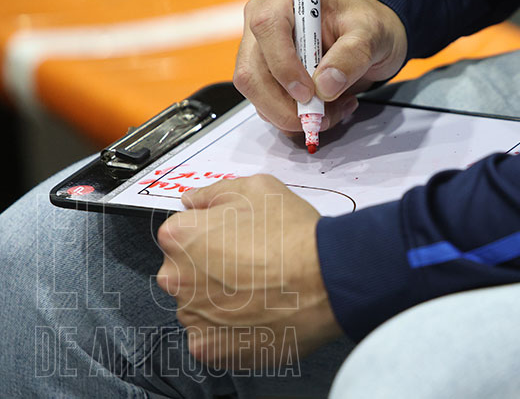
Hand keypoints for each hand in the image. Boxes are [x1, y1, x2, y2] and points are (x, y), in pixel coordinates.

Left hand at [156, 175, 341, 368]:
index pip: (181, 234)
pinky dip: (230, 330)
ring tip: (258, 291)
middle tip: (250, 265)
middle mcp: (176, 279)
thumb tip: (194, 201)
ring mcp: (192, 317)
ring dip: (220, 300)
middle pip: (186, 272)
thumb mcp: (256, 188)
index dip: (212, 234)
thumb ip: (214, 193)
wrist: (325, 280)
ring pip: (199, 305)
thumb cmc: (293, 235)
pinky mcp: (210, 349)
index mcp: (180, 237)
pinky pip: (212, 337)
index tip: (234, 239)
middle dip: (210, 268)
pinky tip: (257, 313)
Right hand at [234, 0, 406, 132]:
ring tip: (332, 111)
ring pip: (255, 92)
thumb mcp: (371, 34)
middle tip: (322, 117)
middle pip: (252, 69)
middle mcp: (263, 17)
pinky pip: (266, 103)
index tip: (309, 92)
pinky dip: (292, 116)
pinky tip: (325, 109)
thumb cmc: (367, 24)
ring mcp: (259, 47)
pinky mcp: (264, 72)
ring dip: (290, 114)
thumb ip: (351, 56)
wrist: (368, 36)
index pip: (268, 27)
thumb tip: (325, 86)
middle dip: (283, 104)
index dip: (283, 65)